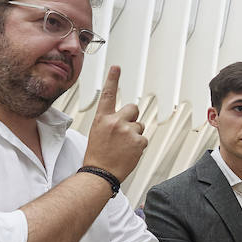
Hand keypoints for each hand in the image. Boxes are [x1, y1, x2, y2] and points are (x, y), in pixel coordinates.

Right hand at [81, 66, 146, 180]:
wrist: (100, 173)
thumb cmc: (98, 155)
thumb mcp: (98, 133)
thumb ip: (110, 122)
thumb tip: (125, 119)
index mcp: (102, 119)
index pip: (108, 94)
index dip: (112, 79)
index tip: (116, 68)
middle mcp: (115, 122)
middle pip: (133, 108)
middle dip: (132, 117)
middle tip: (124, 131)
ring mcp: (128, 131)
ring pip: (139, 126)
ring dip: (135, 134)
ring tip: (123, 147)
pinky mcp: (139, 141)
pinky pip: (143, 139)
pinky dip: (138, 146)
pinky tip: (128, 153)